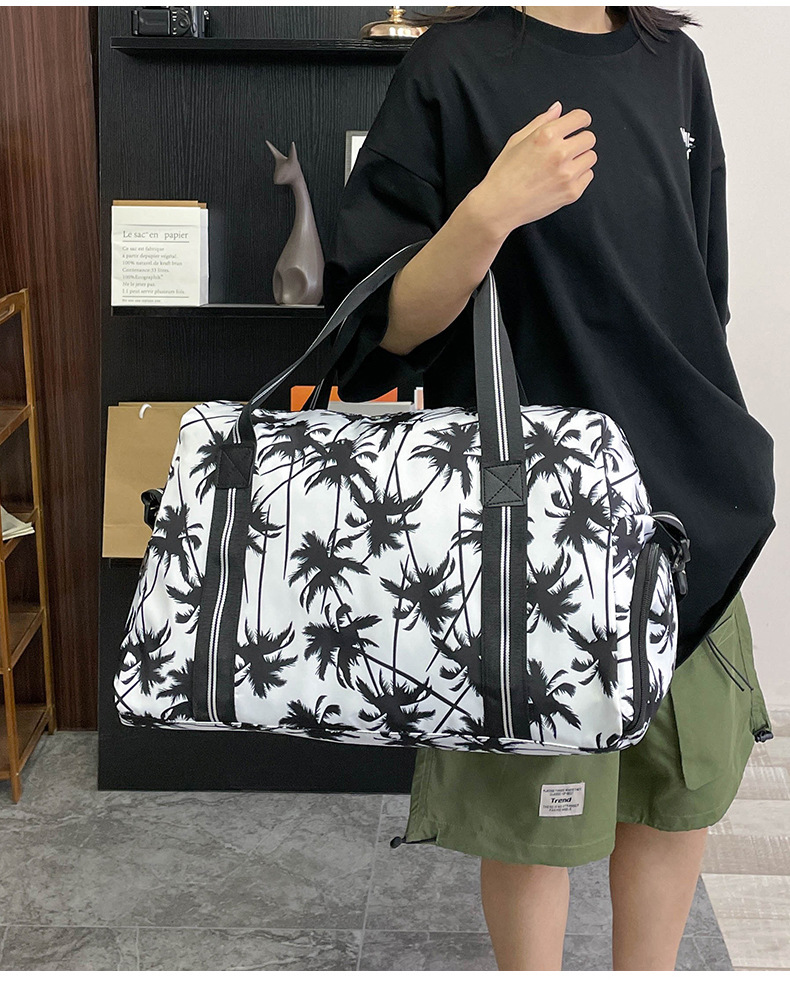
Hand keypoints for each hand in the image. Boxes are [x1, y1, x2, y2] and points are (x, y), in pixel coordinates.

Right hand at [471, 101, 596, 237]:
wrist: (499, 206)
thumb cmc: (504, 174)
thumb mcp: (517, 141)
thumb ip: (541, 122)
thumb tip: (558, 108)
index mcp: (546, 135)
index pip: (580, 118)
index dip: (581, 120)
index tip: (580, 124)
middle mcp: (559, 153)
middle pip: (589, 138)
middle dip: (580, 141)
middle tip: (567, 149)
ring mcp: (567, 174)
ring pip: (591, 157)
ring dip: (580, 159)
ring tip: (563, 166)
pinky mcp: (572, 192)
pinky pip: (588, 176)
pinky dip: (579, 177)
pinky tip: (562, 179)